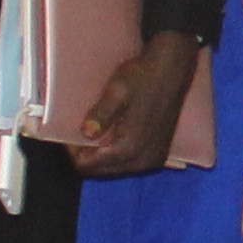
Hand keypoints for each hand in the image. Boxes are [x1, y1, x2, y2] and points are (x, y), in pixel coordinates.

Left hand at [76, 28, 206, 178]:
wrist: (172, 71)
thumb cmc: (143, 78)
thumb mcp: (116, 92)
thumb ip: (100, 115)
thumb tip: (85, 132)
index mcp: (130, 147)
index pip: (87, 165)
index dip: (73, 151)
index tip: (70, 133)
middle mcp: (142, 160)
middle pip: (99, 171)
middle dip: (86, 155)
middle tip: (80, 133)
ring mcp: (153, 160)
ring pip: (114, 169)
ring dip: (101, 155)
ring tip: (98, 132)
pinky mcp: (159, 155)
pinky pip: (129, 164)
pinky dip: (117, 154)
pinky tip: (115, 135)